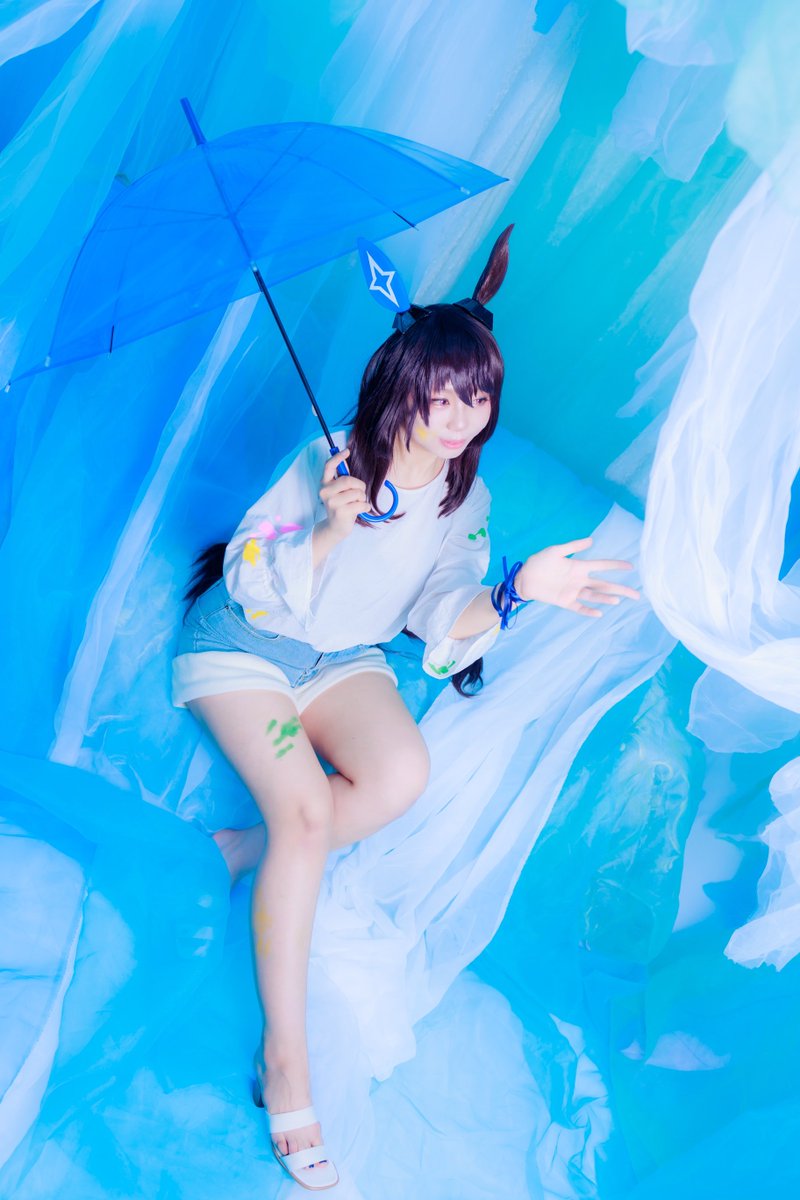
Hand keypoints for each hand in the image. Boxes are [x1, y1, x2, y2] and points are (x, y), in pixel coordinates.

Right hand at [318, 447, 367, 538]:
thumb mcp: (339, 490)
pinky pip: (361, 504)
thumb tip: (345, 460)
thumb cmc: (341, 505)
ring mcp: (332, 503)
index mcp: (325, 483)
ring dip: (362, 497)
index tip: (347, 451)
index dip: (337, 457)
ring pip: (357, 492)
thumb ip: (342, 477)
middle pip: (348, 480)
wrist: (335, 527)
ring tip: (357, 503)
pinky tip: (360, 510)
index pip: (329, 466)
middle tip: (360, 491)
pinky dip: (365, 507)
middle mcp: (325, 492)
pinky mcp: (340, 512)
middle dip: (360, 485)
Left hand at [515, 536, 640, 617]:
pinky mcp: (565, 601)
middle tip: (636, 593)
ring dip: (606, 598)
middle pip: (604, 584)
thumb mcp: (555, 551)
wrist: (523, 578)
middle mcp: (579, 580)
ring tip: (619, 599)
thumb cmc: (538, 562)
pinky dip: (588, 611)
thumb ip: (573, 546)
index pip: (602, 566)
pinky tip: (599, 613)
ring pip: (594, 596)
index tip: (631, 566)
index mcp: (578, 566)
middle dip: (620, 588)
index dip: (616, 566)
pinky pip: (579, 607)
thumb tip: (592, 540)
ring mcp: (573, 591)